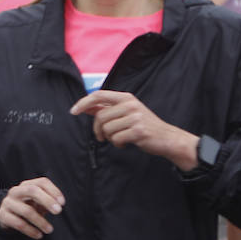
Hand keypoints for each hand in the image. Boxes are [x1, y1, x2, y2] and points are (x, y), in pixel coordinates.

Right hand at [0, 176, 64, 238]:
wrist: (5, 216)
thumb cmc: (26, 207)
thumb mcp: (37, 202)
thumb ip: (47, 200)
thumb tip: (58, 205)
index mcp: (26, 185)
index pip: (42, 182)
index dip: (53, 191)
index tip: (62, 203)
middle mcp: (16, 191)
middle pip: (32, 190)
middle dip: (47, 201)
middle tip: (58, 211)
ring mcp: (8, 203)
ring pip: (26, 210)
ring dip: (41, 221)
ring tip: (49, 230)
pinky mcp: (2, 216)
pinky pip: (19, 223)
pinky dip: (31, 231)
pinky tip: (39, 235)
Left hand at [72, 91, 195, 166]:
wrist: (167, 138)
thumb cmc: (143, 125)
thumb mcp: (126, 112)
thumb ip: (106, 109)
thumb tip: (85, 107)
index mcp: (126, 98)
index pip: (98, 95)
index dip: (83, 103)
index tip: (73, 111)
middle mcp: (131, 104)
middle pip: (99, 117)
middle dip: (97, 130)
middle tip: (104, 136)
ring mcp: (136, 117)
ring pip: (106, 129)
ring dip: (109, 138)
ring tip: (120, 138)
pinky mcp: (138, 130)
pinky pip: (115, 139)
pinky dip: (117, 144)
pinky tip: (126, 143)